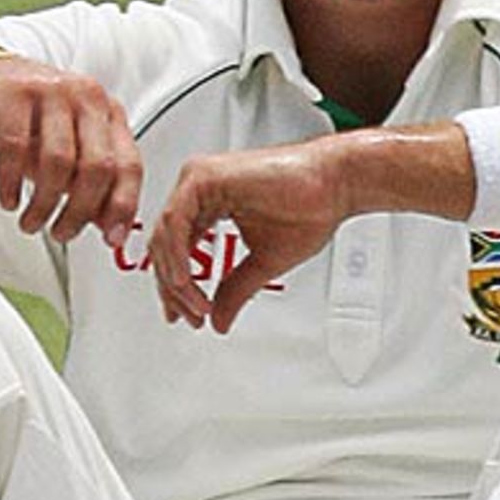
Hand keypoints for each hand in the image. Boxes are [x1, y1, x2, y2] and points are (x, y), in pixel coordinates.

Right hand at [0, 47, 142, 245]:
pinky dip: (11, 182)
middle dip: (78, 212)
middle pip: (96, 167)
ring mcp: (52, 91)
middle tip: (61, 233)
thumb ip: (94, 187)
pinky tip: (9, 199)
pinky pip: (16, 147)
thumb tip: (111, 228)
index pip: (129, 165)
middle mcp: (87, 98)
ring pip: (57, 161)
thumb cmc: (36, 119)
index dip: (123, 206)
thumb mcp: (71, 151)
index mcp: (109, 114)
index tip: (111, 237)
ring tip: (31, 221)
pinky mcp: (15, 93)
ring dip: (43, 203)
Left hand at [149, 139, 348, 332]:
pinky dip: (176, 255)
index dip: (176, 288)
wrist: (335, 186)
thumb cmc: (309, 210)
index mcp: (208, 204)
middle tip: (189, 317)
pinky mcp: (204, 177)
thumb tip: (218, 321)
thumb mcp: (262, 264)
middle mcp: (198, 190)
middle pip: (164, 245)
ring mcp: (199, 181)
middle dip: (173, 289)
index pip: (175, 250)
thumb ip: (234, 290)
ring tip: (194, 305)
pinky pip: (174, 221)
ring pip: (164, 236)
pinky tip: (186, 280)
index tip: (185, 315)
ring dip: (175, 278)